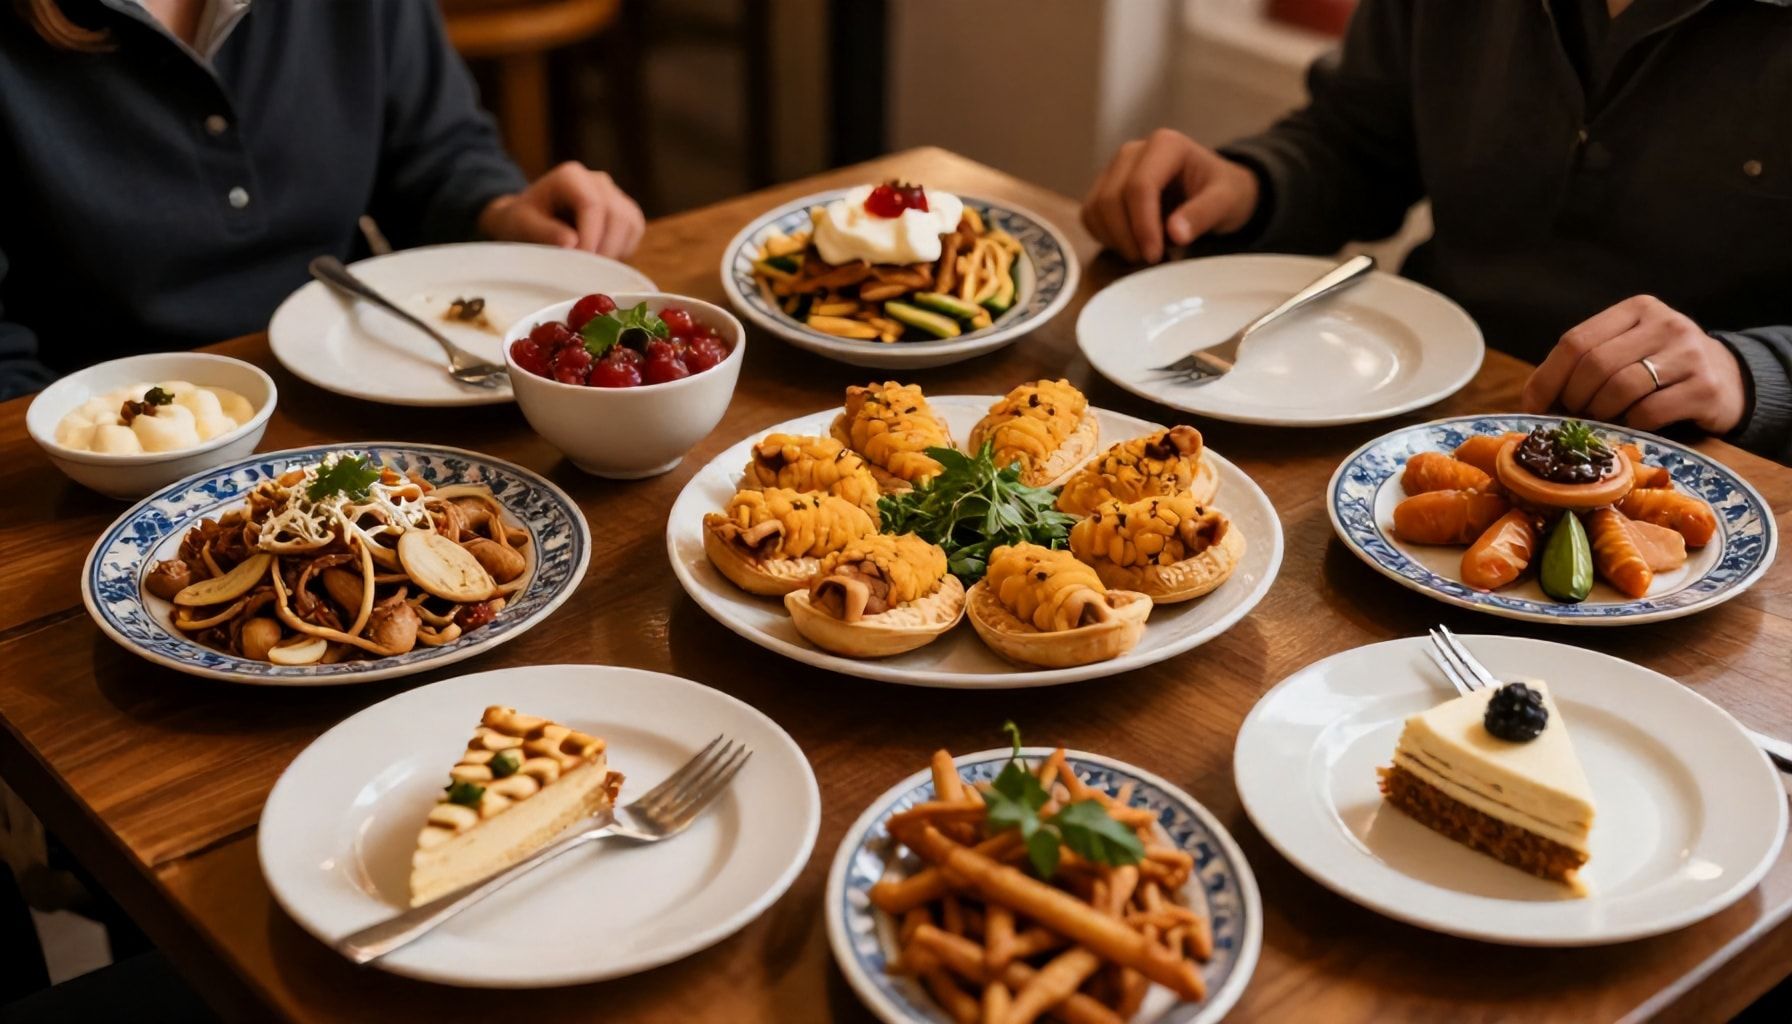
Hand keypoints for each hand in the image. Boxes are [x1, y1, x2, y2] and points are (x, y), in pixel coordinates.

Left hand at [477, 162, 644, 258]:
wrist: (529, 221)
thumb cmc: (522, 222)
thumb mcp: (521, 225)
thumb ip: (543, 232)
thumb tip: (572, 243)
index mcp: (571, 177)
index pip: (593, 205)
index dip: (590, 237)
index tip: (580, 263)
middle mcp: (598, 181)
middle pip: (617, 215)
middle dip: (604, 248)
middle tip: (586, 272)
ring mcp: (615, 195)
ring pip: (631, 224)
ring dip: (614, 251)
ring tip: (591, 267)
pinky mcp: (626, 214)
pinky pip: (635, 233)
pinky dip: (622, 251)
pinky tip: (600, 258)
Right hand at [1081, 129, 1259, 263]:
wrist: (1214, 191)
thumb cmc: (1223, 192)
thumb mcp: (1225, 202)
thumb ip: (1203, 214)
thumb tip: (1175, 233)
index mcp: (1165, 145)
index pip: (1139, 187)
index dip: (1142, 226)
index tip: (1154, 256)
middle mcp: (1132, 152)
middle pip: (1110, 199)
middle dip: (1127, 237)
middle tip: (1151, 260)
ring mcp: (1114, 169)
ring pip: (1095, 209)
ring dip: (1115, 240)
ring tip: (1146, 253)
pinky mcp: (1103, 188)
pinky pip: (1090, 216)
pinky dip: (1105, 238)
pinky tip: (1132, 245)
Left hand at [1521, 295, 1745, 434]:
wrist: (1728, 379)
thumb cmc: (1660, 369)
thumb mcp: (1626, 351)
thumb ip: (1584, 363)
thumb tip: (1531, 400)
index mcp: (1636, 309)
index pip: (1575, 341)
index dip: (1547, 378)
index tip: (1533, 406)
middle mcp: (1665, 324)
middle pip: (1595, 365)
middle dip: (1575, 399)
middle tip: (1574, 417)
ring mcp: (1689, 353)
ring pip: (1621, 388)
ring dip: (1601, 413)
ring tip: (1603, 420)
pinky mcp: (1706, 387)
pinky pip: (1649, 411)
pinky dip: (1630, 424)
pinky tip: (1632, 425)